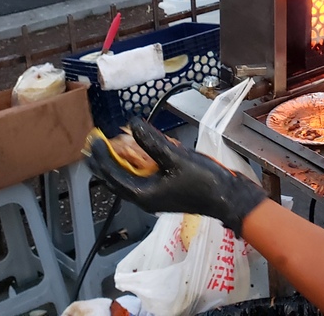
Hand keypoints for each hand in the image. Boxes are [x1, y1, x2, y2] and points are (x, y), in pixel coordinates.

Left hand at [86, 119, 265, 236]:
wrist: (229, 198)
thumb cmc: (204, 182)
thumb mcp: (177, 158)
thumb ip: (152, 142)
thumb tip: (133, 125)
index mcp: (143, 194)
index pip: (112, 175)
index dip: (102, 157)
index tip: (95, 140)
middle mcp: (146, 196)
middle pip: (117, 178)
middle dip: (106, 161)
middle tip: (95, 144)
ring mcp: (156, 194)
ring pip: (130, 176)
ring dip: (121, 161)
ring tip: (113, 145)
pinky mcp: (167, 189)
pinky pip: (145, 175)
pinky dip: (139, 163)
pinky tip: (142, 150)